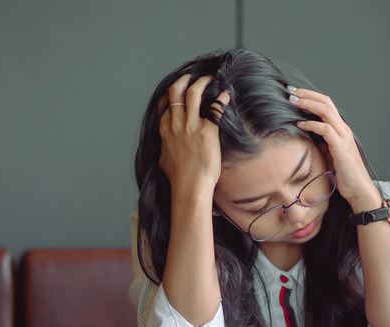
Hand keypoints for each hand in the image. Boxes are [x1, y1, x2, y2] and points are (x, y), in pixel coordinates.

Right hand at [159, 75, 229, 194]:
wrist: (190, 187)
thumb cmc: (178, 178)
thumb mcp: (164, 160)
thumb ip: (165, 149)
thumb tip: (165, 150)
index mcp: (165, 130)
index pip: (166, 104)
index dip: (172, 94)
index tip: (179, 89)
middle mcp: (176, 124)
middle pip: (175, 92)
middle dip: (183, 80)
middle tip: (191, 77)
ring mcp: (191, 126)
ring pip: (193, 93)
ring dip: (201, 83)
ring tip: (209, 79)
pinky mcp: (207, 131)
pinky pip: (215, 108)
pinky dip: (221, 99)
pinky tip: (225, 95)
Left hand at [288, 87, 380, 211]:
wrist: (359, 190)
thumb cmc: (344, 176)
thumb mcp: (329, 155)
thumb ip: (321, 143)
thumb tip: (306, 135)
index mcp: (341, 130)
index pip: (326, 105)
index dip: (310, 97)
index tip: (294, 94)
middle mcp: (344, 130)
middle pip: (326, 102)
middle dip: (307, 94)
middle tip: (289, 91)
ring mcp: (344, 137)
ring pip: (326, 111)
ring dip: (307, 104)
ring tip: (292, 101)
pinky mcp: (341, 147)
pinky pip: (326, 130)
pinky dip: (311, 125)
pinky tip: (300, 124)